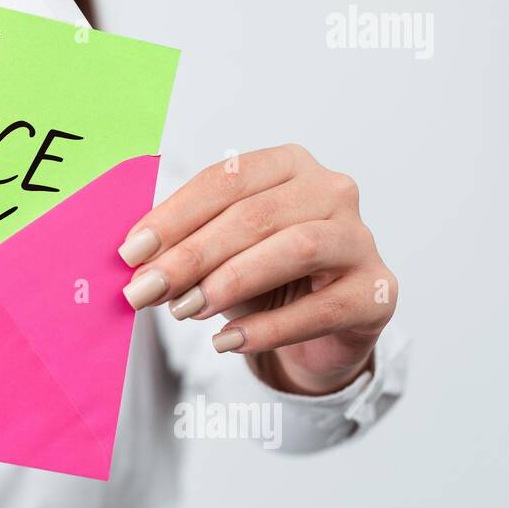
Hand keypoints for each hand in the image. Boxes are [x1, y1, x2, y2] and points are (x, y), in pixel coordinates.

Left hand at [117, 144, 396, 394]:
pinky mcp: (377, 291)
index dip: (174, 215)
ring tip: (185, 310)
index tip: (131, 251)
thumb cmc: (265, 276)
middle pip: (254, 216)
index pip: (227, 179)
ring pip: (295, 249)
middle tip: (145, 290)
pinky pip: (322, 308)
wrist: (323, 327)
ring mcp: (360, 239)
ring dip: (230, 281)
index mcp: (288, 165)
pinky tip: (226, 342)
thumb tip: (136, 263)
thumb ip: (185, 248)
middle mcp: (331, 191)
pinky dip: (269, 327)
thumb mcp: (221, 253)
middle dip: (190, 255)